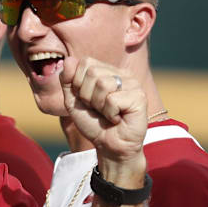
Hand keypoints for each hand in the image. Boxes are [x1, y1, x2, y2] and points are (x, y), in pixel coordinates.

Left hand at [60, 57, 146, 183]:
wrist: (108, 146)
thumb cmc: (93, 123)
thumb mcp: (73, 101)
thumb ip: (68, 80)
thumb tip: (68, 59)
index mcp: (107, 71)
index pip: (84, 62)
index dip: (77, 83)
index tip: (86, 100)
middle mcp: (122, 74)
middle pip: (92, 72)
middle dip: (86, 95)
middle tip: (97, 109)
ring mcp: (133, 84)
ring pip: (102, 84)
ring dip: (98, 105)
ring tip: (107, 113)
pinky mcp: (139, 97)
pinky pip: (112, 99)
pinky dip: (109, 113)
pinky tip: (117, 118)